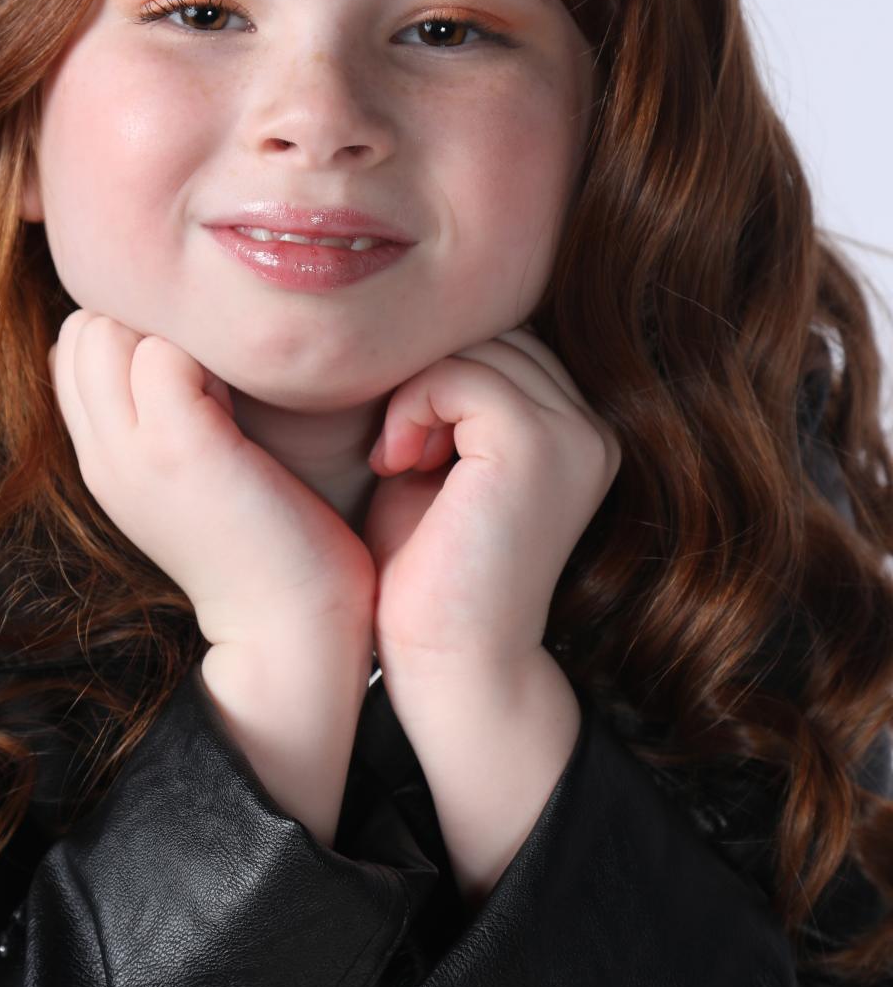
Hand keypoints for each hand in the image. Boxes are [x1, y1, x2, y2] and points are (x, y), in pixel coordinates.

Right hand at [47, 310, 375, 654]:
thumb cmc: (258, 544)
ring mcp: (132, 451)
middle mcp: (100, 454)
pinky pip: (166, 354)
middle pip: (82, 329)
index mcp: (98, 459)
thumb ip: (152, 420)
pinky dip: (211, 362)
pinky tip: (240, 412)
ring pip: (110, 331)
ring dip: (176, 343)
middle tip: (206, 385)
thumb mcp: (179, 476)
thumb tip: (149, 350)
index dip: (131, 339)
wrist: (286, 627)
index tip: (188, 384)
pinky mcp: (178, 446)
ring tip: (220, 398)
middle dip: (147, 329)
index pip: (70, 348)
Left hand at [361, 326, 620, 675]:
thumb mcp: (436, 462)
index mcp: (576, 428)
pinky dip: (412, 407)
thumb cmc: (425, 573)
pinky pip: (461, 374)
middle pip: (492, 331)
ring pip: (476, 345)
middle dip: (429, 373)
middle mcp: (592, 425)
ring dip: (416, 391)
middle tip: (394, 447)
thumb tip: (404, 320)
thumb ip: (444, 397)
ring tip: (396, 458)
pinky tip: (395, 463)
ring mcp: (575, 434)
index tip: (399, 436)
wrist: (450, 666)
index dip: (439, 369)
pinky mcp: (539, 446)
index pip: (503, 339)